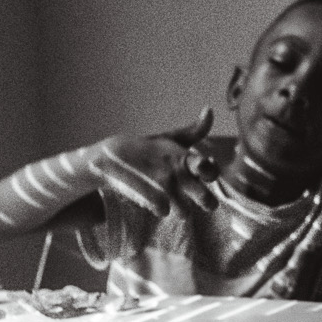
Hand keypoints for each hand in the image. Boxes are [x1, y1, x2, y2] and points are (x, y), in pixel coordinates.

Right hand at [95, 107, 213, 216]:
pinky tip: (155, 202)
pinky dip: (160, 210)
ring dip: (180, 209)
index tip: (204, 170)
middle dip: (206, 202)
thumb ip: (194, 131)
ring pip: (185, 212)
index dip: (211, 173)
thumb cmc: (147, 148)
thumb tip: (209, 109)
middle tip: (202, 201)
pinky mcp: (148, 198)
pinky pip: (163, 212)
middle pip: (206, 200)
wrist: (110, 156)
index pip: (209, 170)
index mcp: (184, 158)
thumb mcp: (170, 138)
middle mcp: (177, 173)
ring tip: (173, 201)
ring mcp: (163, 186)